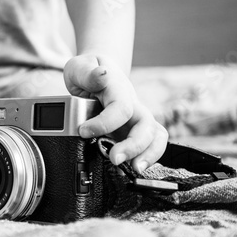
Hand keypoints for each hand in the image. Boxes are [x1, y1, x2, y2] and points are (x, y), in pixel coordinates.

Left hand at [64, 54, 168, 171]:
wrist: (97, 70)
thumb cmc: (88, 70)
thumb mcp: (80, 67)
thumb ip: (88, 73)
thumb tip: (102, 74)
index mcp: (119, 90)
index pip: (120, 108)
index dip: (104, 123)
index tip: (83, 131)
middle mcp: (133, 105)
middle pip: (146, 125)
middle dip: (134, 145)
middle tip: (114, 158)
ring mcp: (136, 119)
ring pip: (155, 136)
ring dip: (149, 154)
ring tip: (135, 169)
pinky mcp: (134, 131)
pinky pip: (151, 144)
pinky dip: (148, 157)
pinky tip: (135, 168)